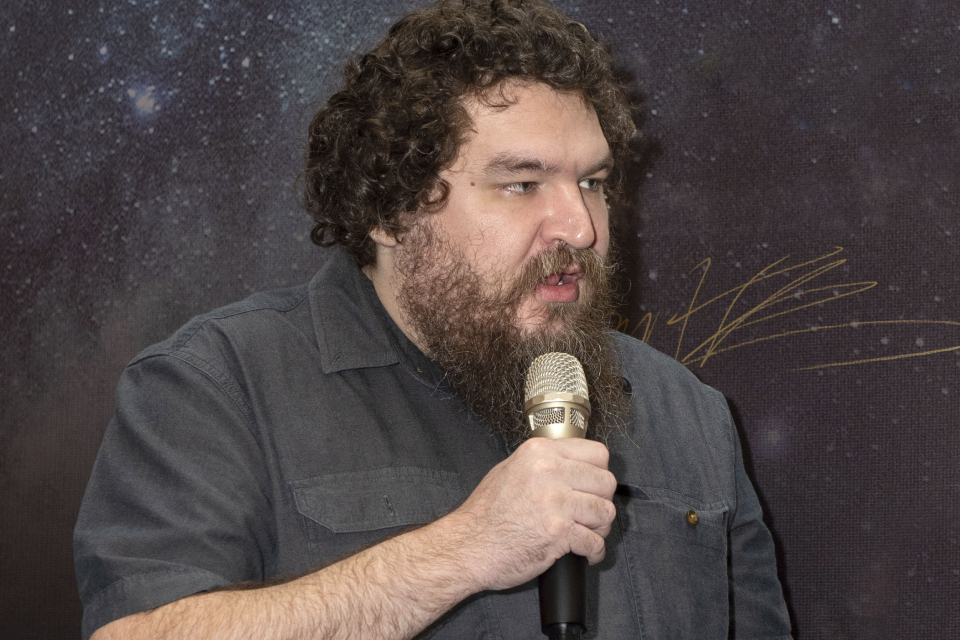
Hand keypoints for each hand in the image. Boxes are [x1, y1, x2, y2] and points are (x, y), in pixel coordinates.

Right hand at [444, 437, 616, 591]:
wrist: (468, 545)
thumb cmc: (485, 514)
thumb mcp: (509, 469)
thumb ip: (541, 463)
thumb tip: (570, 465)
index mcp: (540, 453)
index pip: (597, 453)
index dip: (599, 472)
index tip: (594, 485)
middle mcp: (550, 472)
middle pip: (606, 482)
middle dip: (602, 500)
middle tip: (592, 513)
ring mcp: (555, 502)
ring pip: (605, 511)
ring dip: (600, 528)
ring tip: (589, 533)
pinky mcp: (559, 532)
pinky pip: (594, 542)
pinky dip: (594, 552)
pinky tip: (585, 552)